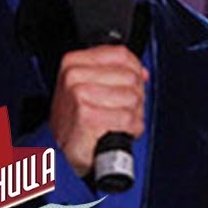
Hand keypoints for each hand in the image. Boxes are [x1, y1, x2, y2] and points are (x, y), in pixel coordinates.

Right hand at [48, 45, 146, 176]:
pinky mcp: (87, 115)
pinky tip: (120, 130)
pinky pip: (127, 117)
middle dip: (136, 96)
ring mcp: (79, 94)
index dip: (136, 70)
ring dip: (134, 114)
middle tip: (125, 108)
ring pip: (132, 97)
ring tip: (120, 120)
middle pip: (130, 77)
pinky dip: (131, 128)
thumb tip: (142, 72)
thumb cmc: (77, 123)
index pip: (121, 54)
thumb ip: (115, 73)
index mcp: (73, 63)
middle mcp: (73, 76)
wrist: (65, 153)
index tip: (135, 81)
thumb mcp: (89, 88)